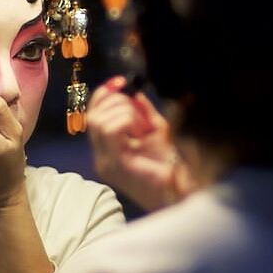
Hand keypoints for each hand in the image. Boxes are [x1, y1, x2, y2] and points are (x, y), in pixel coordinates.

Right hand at [87, 75, 193, 211]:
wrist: (180, 190)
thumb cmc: (168, 164)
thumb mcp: (155, 130)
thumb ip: (143, 112)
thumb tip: (134, 92)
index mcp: (107, 149)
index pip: (92, 115)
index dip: (104, 94)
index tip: (121, 82)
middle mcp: (101, 157)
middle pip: (93, 116)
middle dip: (116, 102)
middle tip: (139, 109)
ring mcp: (106, 162)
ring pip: (100, 121)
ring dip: (125, 113)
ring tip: (143, 126)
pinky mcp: (116, 163)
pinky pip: (111, 130)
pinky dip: (127, 121)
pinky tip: (141, 131)